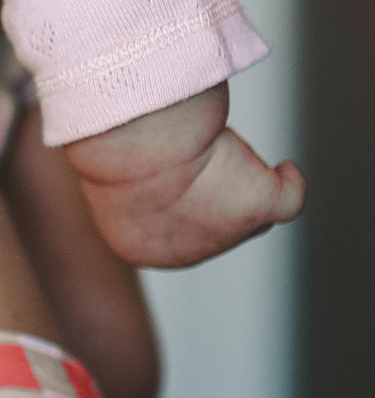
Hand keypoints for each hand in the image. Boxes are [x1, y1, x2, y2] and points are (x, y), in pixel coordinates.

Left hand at [67, 86, 303, 267]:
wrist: (136, 144)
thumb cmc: (113, 144)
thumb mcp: (107, 173)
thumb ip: (130, 187)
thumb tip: (154, 177)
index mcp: (137, 247)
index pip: (169, 226)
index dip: (179, 198)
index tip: (174, 172)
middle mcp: (183, 253)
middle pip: (212, 221)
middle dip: (211, 190)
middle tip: (193, 154)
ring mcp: (225, 236)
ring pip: (246, 204)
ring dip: (236, 172)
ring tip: (209, 145)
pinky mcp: (259, 210)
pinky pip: (288, 200)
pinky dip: (290, 183)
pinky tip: (283, 167)